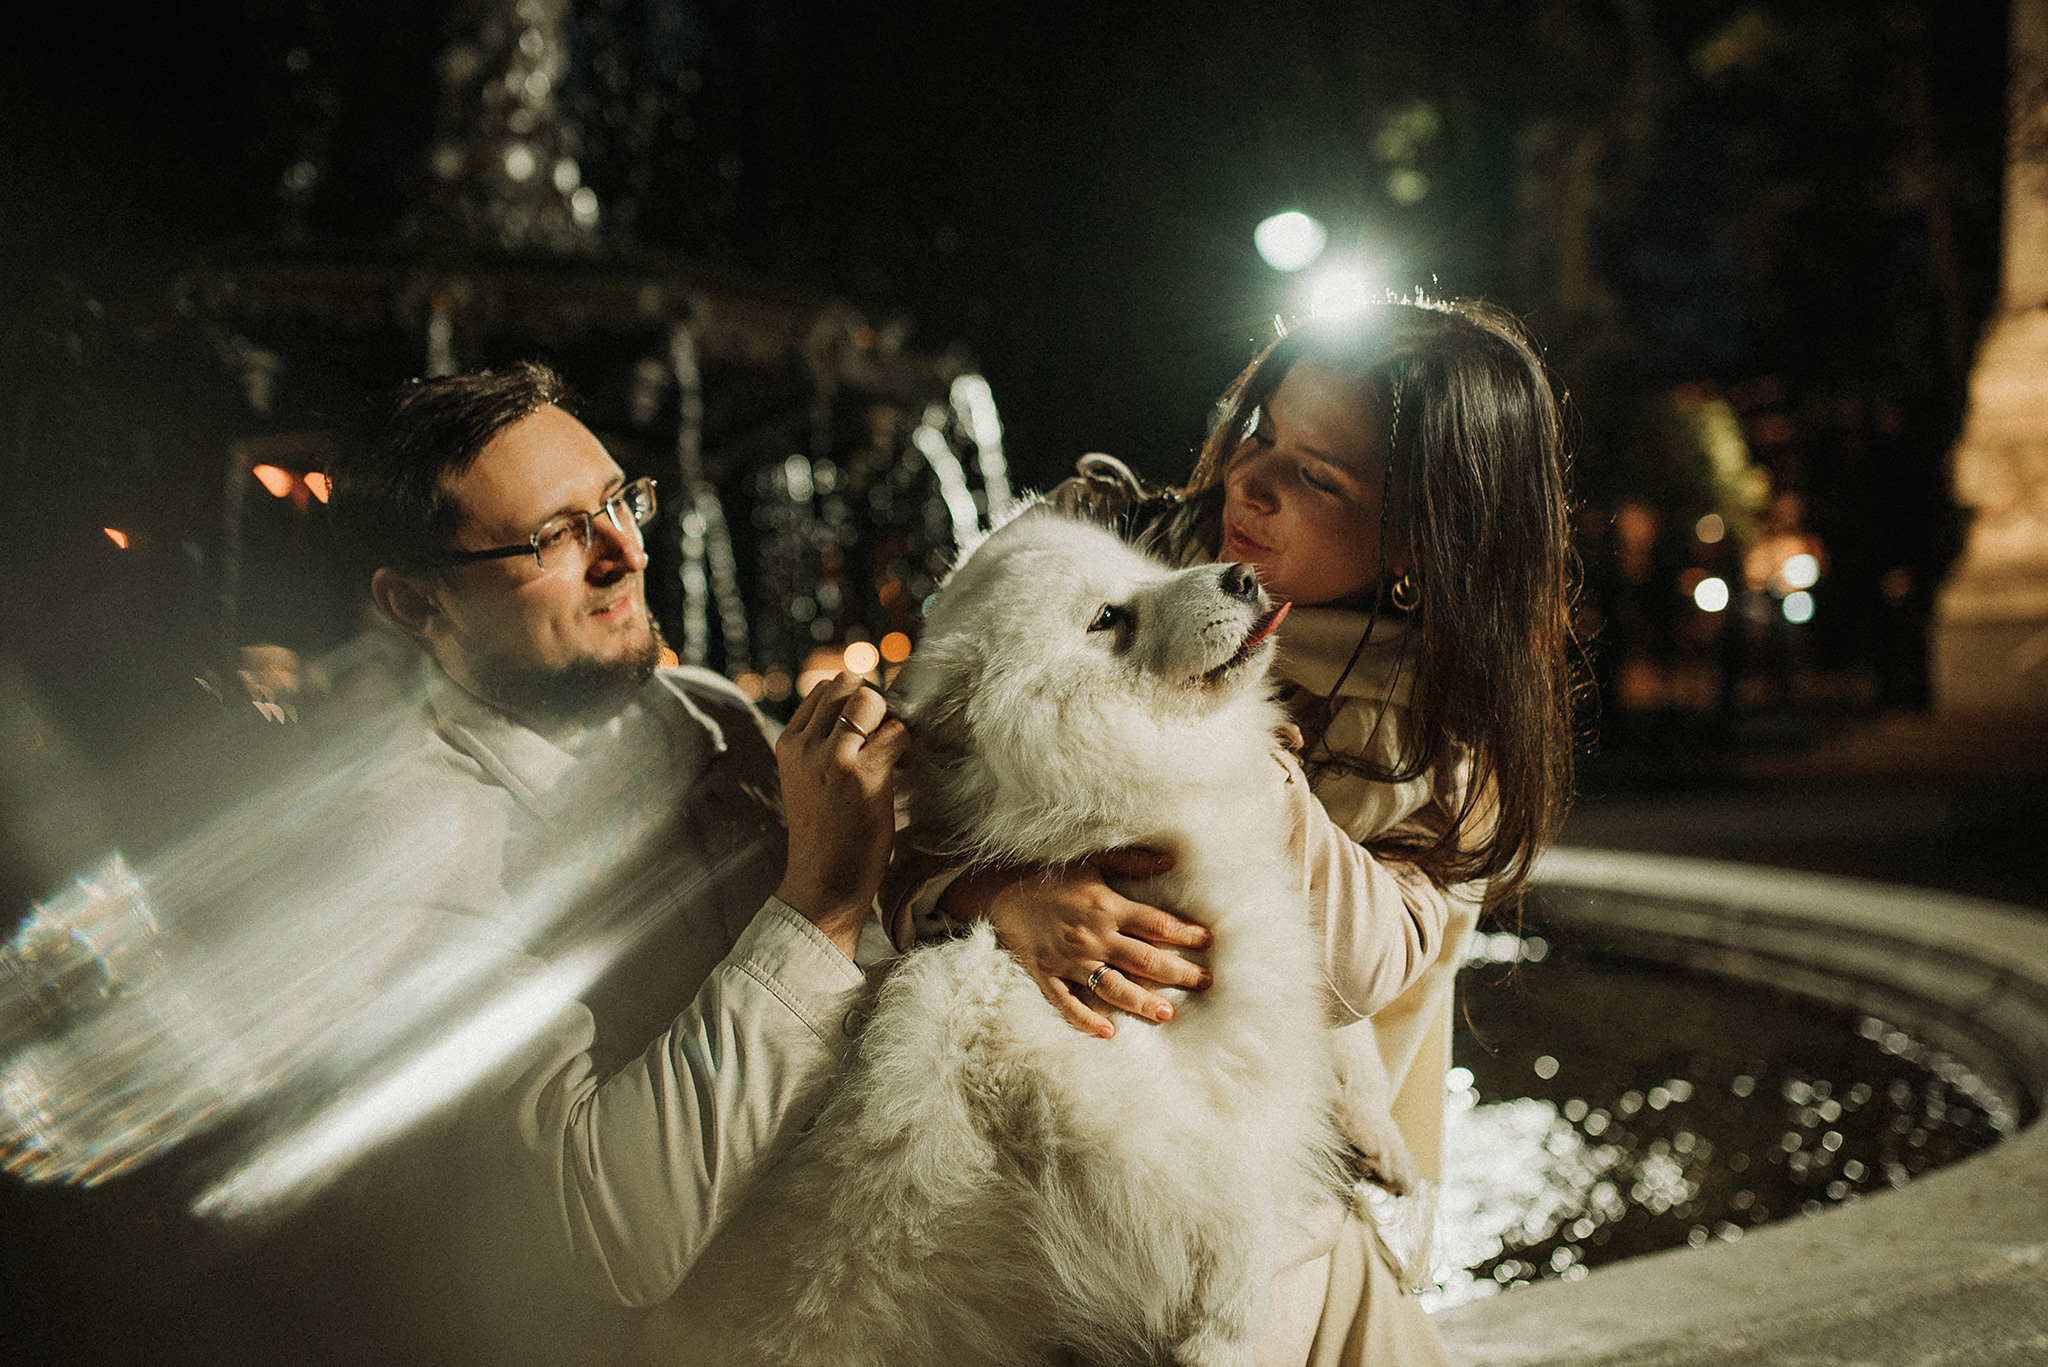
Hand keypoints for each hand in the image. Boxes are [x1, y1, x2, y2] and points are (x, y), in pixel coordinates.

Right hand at [774, 672, 909, 957]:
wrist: (823, 884)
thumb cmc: (826, 834)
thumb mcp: (809, 780)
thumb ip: (823, 744)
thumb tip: (864, 704)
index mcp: (788, 743)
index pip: (824, 689)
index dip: (856, 700)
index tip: (869, 731)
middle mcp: (804, 744)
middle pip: (847, 683)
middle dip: (876, 701)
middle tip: (887, 735)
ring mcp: (830, 757)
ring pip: (871, 698)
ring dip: (892, 719)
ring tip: (895, 751)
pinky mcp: (859, 774)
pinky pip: (896, 731)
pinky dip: (908, 744)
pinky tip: (902, 769)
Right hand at [946, 852, 1211, 1037]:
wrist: (996, 888)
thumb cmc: (1046, 872)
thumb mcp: (1091, 859)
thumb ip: (1132, 861)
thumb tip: (1171, 861)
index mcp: (1107, 906)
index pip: (1156, 924)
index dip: (1185, 933)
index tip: (1208, 941)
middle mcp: (1093, 936)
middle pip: (1144, 959)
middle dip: (1178, 971)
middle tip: (1205, 982)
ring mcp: (1069, 959)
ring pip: (1112, 985)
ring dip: (1141, 1001)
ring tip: (1168, 1014)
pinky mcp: (1045, 974)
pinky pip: (1067, 1002)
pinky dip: (1086, 1019)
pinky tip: (1108, 1033)